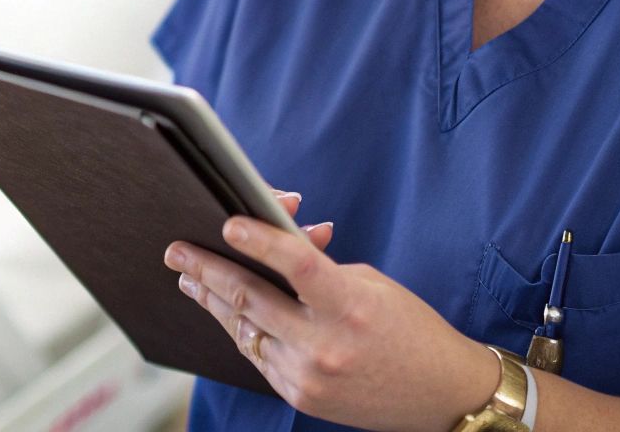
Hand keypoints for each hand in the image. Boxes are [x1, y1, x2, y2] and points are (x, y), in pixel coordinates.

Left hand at [164, 194, 494, 431]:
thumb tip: (276, 246)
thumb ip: (320, 269)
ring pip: (245, 329)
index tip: (227, 223)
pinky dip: (241, 330)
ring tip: (190, 279)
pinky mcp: (300, 397)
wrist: (442, 394)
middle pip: (252, 299)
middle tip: (177, 252)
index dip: (260, 240)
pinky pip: (259, 356)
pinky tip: (226, 313)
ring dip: (213, 301)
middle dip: (207, 271)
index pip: (297, 265)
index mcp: (351, 307)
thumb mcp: (373, 286)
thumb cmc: (411, 330)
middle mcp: (326, 345)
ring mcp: (309, 376)